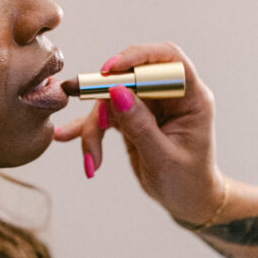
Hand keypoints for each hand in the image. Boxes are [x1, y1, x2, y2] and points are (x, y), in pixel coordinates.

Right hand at [54, 42, 225, 224]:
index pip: (167, 58)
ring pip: (111, 97)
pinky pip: (105, 114)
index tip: (108, 70)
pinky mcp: (132, 115)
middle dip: (104, 98)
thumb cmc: (187, 181)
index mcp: (191, 97)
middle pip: (130, 77)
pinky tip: (67, 135)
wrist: (188, 201)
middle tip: (93, 124)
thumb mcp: (164, 158)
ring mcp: (149, 103)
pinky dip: (88, 129)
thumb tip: (116, 90)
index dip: (138, 56)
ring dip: (94, 126)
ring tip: (90, 156)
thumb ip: (140, 124)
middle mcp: (169, 94)